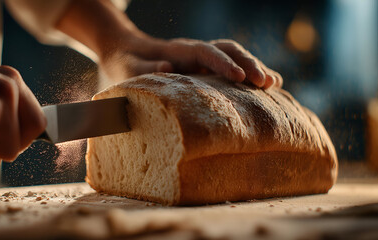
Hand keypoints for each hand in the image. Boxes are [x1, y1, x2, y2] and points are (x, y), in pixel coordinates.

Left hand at [56, 0, 281, 88]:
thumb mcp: (127, 67)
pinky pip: (232, 69)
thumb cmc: (125, 64)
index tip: (240, 78)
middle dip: (249, 64)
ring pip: (234, 57)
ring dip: (254, 68)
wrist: (126, 52)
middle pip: (228, 50)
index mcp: (178, 51)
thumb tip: (168, 67)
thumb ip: (145, 68)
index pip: (205, 52)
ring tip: (275, 85)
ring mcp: (202, 60)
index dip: (223, 63)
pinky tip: (268, 89)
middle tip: (267, 84)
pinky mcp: (205, 69)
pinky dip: (250, 76)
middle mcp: (194, 52)